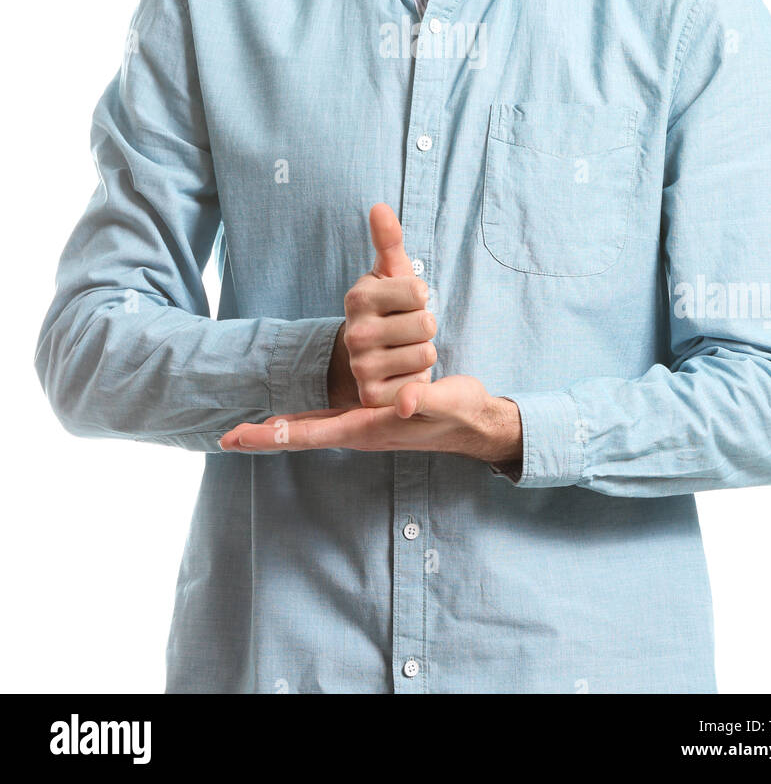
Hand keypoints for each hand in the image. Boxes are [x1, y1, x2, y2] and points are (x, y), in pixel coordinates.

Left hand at [219, 375, 522, 465]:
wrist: (475, 423)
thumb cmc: (460, 411)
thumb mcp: (445, 402)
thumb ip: (424, 400)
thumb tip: (403, 400)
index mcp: (369, 428)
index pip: (312, 433)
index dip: (274, 434)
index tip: (239, 438)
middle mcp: (359, 431)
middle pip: (303, 434)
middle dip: (266, 436)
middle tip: (227, 438)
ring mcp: (362, 427)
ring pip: (312, 428)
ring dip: (281, 429)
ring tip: (248, 429)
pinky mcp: (370, 418)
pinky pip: (327, 420)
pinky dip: (304, 418)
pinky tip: (291, 415)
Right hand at [327, 202, 436, 408]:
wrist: (368, 354)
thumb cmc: (388, 306)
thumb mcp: (390, 271)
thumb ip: (388, 239)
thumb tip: (379, 205)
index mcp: (358, 296)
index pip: (419, 291)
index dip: (420, 297)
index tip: (405, 302)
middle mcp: (356, 332)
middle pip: (426, 325)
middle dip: (424, 327)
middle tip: (406, 329)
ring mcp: (361, 366)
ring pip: (426, 355)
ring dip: (422, 353)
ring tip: (403, 350)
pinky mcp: (372, 396)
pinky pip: (419, 384)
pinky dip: (417, 380)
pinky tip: (401, 374)